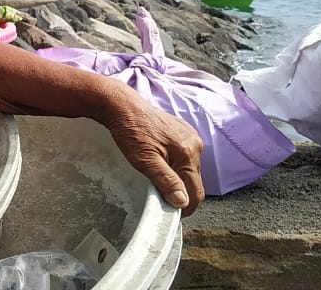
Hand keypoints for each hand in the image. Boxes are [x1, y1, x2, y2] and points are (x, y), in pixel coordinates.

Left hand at [102, 94, 204, 215]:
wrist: (123, 106)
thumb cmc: (131, 132)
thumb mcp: (145, 161)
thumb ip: (166, 182)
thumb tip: (183, 202)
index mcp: (188, 153)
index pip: (197, 191)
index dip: (186, 207)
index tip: (174, 214)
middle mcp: (195, 144)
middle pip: (195, 180)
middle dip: (182, 192)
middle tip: (163, 197)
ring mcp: (191, 135)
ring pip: (190, 168)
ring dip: (179, 177)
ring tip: (160, 178)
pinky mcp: (184, 131)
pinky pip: (186, 155)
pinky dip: (177, 164)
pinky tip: (162, 163)